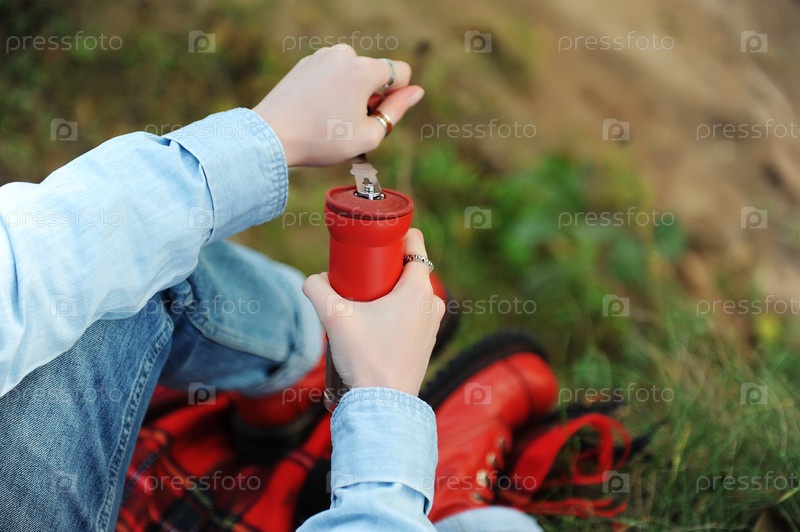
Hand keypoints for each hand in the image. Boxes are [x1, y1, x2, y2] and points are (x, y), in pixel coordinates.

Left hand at [252, 44, 423, 166]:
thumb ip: (397, 110)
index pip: (401, 72)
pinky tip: (316, 113)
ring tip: (331, 119)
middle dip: (372, 96)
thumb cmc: (322, 140)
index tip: (377, 116)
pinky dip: (332, 90)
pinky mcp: (305, 64)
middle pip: (375, 73)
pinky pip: (332, 75)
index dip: (397, 97)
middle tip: (350, 124)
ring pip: (353, 74)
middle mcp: (345, 54)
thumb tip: (416, 92)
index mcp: (364, 69)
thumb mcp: (369, 134)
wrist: (271, 136)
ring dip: (352, 93)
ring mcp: (322, 56)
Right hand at [302, 229, 443, 396]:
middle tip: (358, 273)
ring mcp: (432, 324)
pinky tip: (373, 322)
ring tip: (362, 301)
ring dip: (388, 290)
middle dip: (384, 266)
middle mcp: (433, 303)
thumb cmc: (366, 358)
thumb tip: (313, 280)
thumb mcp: (334, 317)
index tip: (372, 241)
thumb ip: (317, 289)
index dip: (393, 235)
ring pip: (410, 292)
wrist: (383, 405)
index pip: (415, 242)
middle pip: (408, 268)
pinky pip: (412, 313)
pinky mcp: (426, 342)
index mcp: (419, 288)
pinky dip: (395, 310)